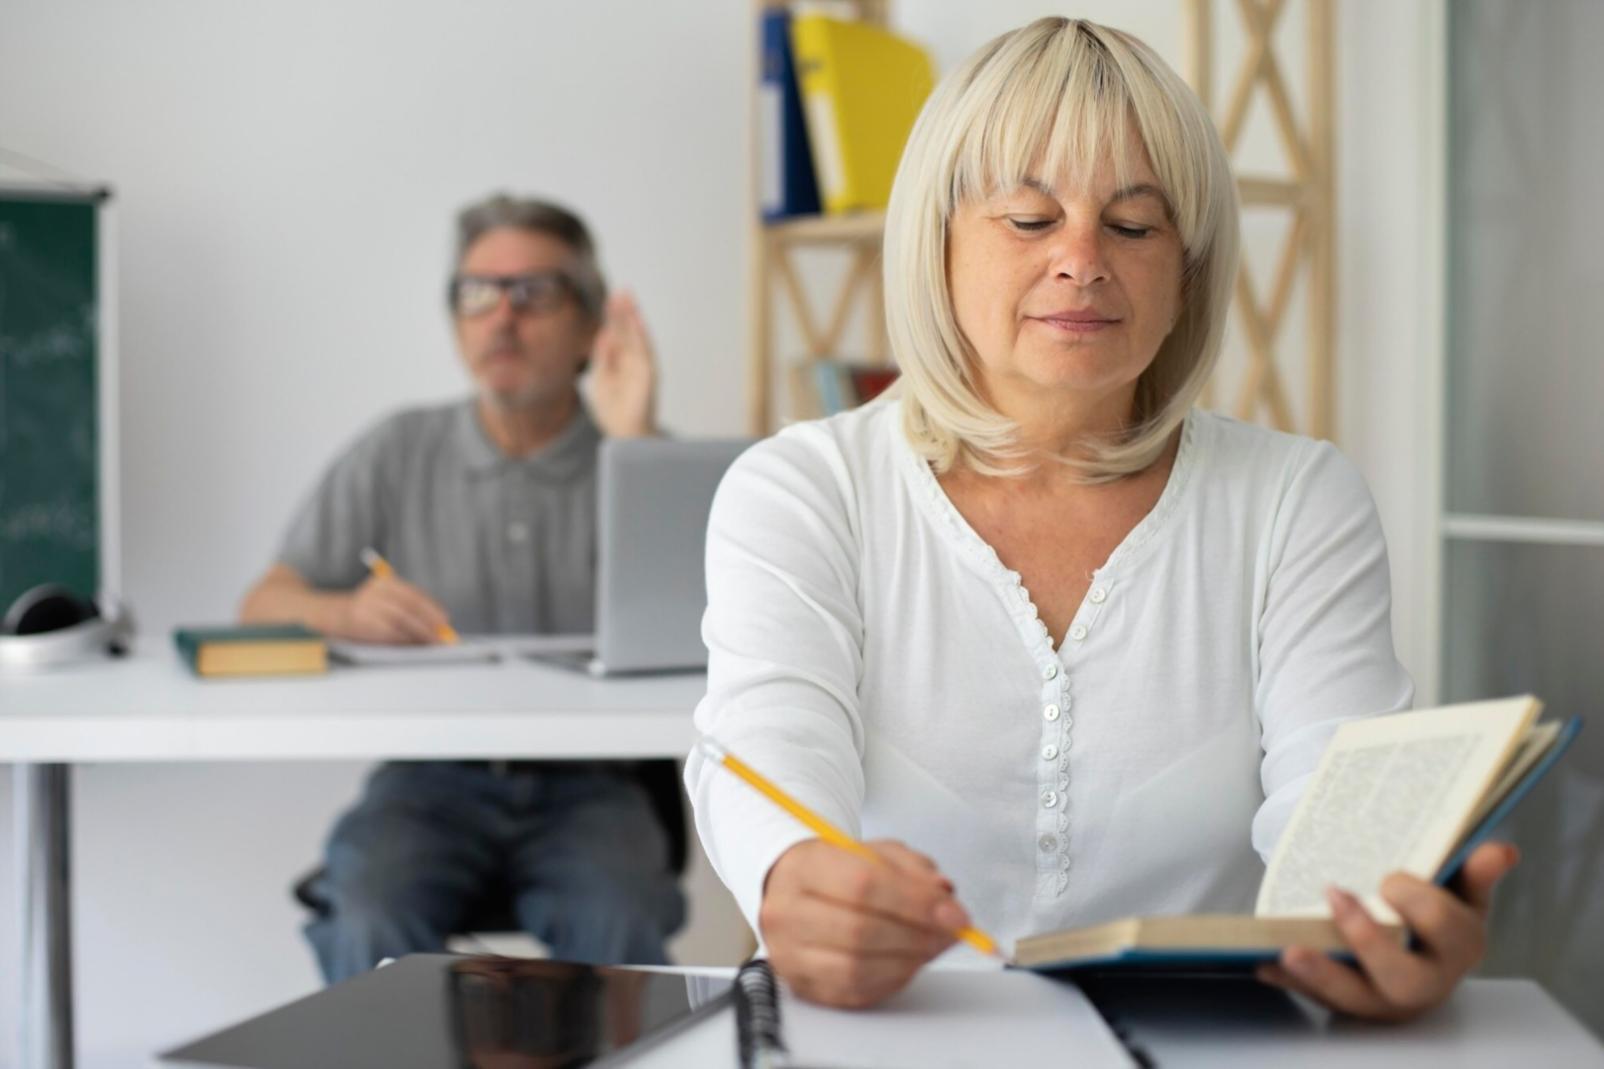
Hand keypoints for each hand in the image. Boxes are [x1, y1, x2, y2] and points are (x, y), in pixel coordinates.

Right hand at [337, 573, 452, 644]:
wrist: (328, 612)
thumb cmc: (364, 609)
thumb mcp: (383, 599)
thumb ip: (407, 608)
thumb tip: (436, 624)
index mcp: (384, 582)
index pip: (413, 594)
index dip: (431, 607)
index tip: (445, 619)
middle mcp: (375, 591)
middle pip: (408, 607)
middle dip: (428, 623)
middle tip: (442, 636)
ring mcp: (366, 606)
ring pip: (400, 621)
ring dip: (418, 633)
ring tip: (430, 642)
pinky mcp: (360, 622)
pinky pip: (387, 632)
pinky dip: (402, 640)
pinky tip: (411, 645)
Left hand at [586, 290, 657, 437]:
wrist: (625, 434)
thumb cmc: (613, 410)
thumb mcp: (600, 379)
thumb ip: (603, 357)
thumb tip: (603, 333)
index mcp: (619, 361)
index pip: (616, 334)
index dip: (613, 316)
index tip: (610, 297)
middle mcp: (632, 361)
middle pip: (627, 331)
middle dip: (623, 311)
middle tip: (621, 290)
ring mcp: (641, 367)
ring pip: (637, 336)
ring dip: (633, 317)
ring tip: (629, 299)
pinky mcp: (648, 374)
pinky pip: (645, 351)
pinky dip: (642, 335)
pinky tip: (637, 320)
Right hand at [759, 838, 965, 1008]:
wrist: (792, 891)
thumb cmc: (837, 871)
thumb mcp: (875, 852)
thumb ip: (912, 868)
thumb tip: (943, 896)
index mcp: (803, 867)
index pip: (862, 884)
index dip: (916, 903)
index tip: (955, 914)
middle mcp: (787, 912)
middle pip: (859, 930)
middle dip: (918, 934)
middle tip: (951, 932)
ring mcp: (789, 954)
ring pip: (857, 968)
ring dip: (909, 960)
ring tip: (932, 945)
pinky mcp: (802, 986)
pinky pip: (855, 992)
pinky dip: (892, 979)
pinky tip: (908, 961)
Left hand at [1257, 841, 1518, 1020]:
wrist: (1420, 953)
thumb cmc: (1438, 916)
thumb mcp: (1460, 892)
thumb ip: (1474, 872)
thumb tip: (1500, 851)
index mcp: (1460, 947)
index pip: (1445, 926)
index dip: (1418, 902)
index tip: (1390, 878)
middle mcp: (1427, 982)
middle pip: (1403, 976)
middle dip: (1368, 939)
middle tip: (1334, 896)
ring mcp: (1386, 1000)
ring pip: (1355, 998)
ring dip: (1321, 975)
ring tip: (1289, 950)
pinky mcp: (1350, 1007)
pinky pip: (1318, 999)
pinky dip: (1291, 982)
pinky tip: (1266, 963)